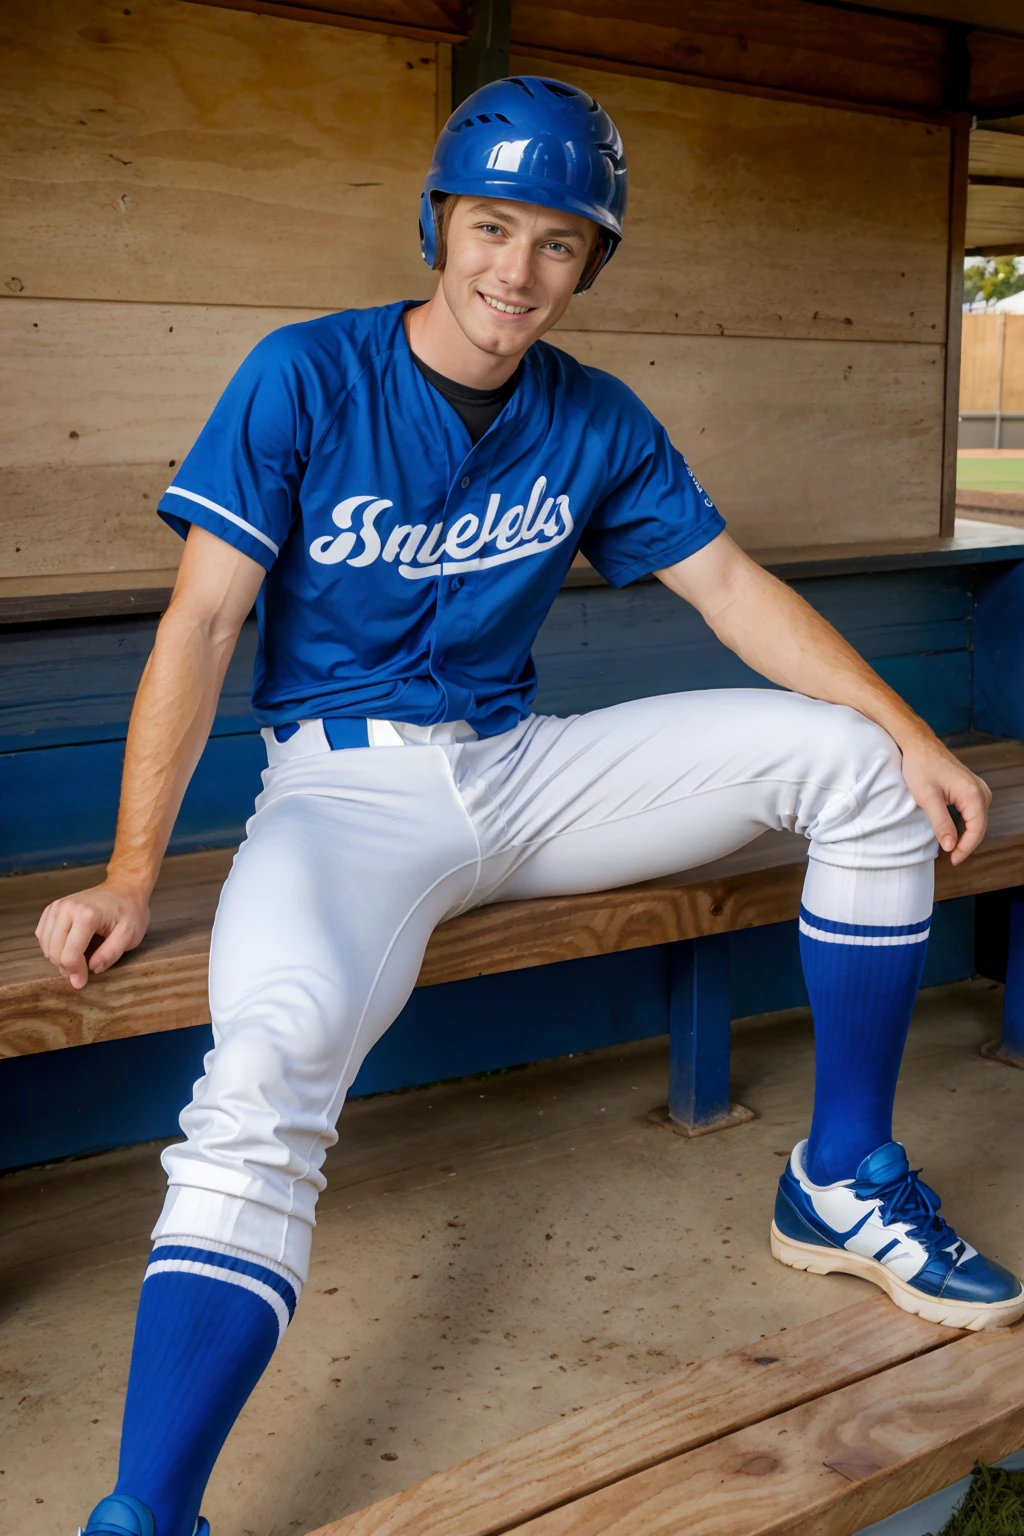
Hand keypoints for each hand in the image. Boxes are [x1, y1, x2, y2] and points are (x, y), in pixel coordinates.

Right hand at [35, 880, 150, 989]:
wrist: (124, 889)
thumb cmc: (129, 912)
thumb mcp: (130, 935)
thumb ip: (111, 954)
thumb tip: (92, 969)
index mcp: (87, 915)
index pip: (70, 955)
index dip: (75, 973)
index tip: (82, 982)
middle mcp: (67, 908)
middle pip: (54, 951)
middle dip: (66, 967)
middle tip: (81, 972)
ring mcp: (57, 906)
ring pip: (45, 944)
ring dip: (58, 957)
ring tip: (78, 959)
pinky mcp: (52, 908)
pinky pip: (42, 934)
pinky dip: (51, 946)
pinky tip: (67, 948)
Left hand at [898, 737, 991, 865]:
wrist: (919, 744)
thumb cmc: (920, 766)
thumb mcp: (927, 798)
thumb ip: (941, 823)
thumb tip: (950, 846)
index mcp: (973, 794)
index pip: (976, 830)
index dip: (965, 848)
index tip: (952, 860)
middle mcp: (981, 791)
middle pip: (979, 827)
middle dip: (965, 844)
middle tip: (950, 858)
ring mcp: (978, 789)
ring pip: (977, 820)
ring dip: (965, 835)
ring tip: (949, 847)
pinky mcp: (972, 788)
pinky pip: (973, 812)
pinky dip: (964, 824)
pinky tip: (952, 832)